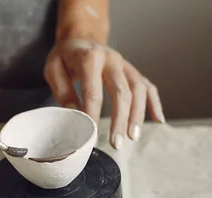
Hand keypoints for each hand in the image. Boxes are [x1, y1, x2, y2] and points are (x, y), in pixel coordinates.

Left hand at [44, 39, 164, 149]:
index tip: (90, 136)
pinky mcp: (133, 71)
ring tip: (133, 137)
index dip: (93, 115)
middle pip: (121, 92)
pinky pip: (148, 87)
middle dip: (120, 120)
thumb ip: (62, 91)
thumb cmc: (65, 58)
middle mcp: (112, 59)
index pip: (93, 92)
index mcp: (90, 58)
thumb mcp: (53, 69)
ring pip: (138, 90)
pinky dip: (155, 103)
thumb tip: (75, 115)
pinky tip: (158, 121)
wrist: (81, 39)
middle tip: (116, 143)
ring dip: (137, 115)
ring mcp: (125, 65)